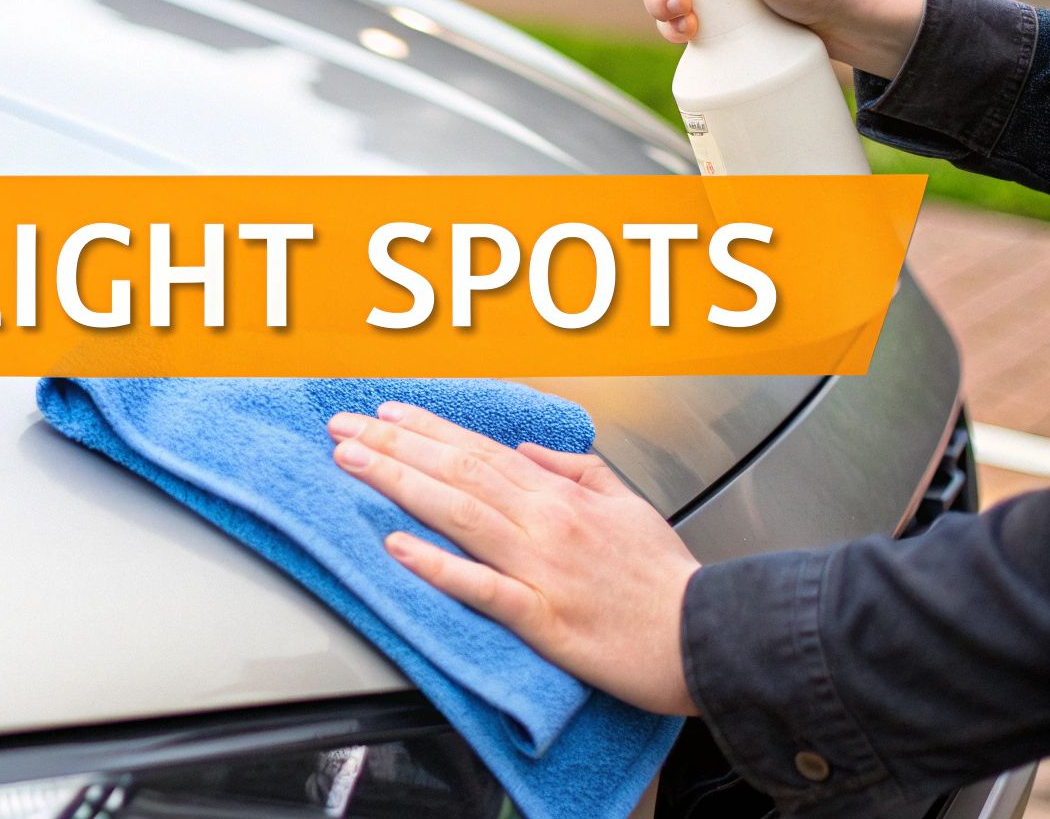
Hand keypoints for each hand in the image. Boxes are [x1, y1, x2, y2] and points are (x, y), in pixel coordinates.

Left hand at [327, 401, 700, 715]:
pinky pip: (482, 587)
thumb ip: (576, 470)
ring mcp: (541, 569)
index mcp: (561, 497)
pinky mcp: (544, 618)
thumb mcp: (628, 503)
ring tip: (353, 464)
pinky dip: (439, 566)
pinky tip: (399, 548)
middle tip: (341, 428)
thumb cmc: (666, 579)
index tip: (383, 413)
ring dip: (399, 484)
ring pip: (459, 514)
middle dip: (393, 446)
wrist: (708, 636)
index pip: (480, 451)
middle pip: (456, 472)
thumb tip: (528, 449)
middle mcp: (545, 523)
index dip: (427, 430)